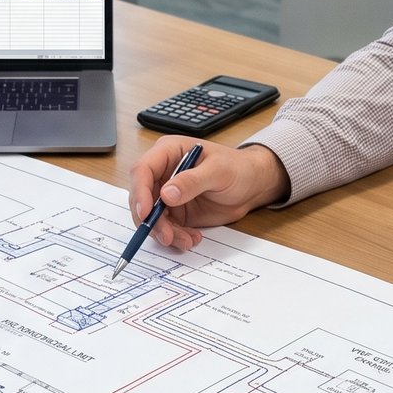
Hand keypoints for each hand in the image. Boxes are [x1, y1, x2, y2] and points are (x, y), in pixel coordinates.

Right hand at [125, 137, 289, 251]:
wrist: (252, 186)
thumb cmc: (238, 168)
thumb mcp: (218, 171)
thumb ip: (192, 181)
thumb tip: (166, 194)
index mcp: (168, 152)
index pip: (143, 170)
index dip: (140, 193)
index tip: (146, 213)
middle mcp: (163, 173)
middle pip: (142, 197)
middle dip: (151, 220)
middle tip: (166, 236)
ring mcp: (167, 194)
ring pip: (152, 217)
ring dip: (165, 233)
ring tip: (186, 240)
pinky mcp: (175, 212)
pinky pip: (166, 228)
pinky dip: (175, 237)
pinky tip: (192, 238)